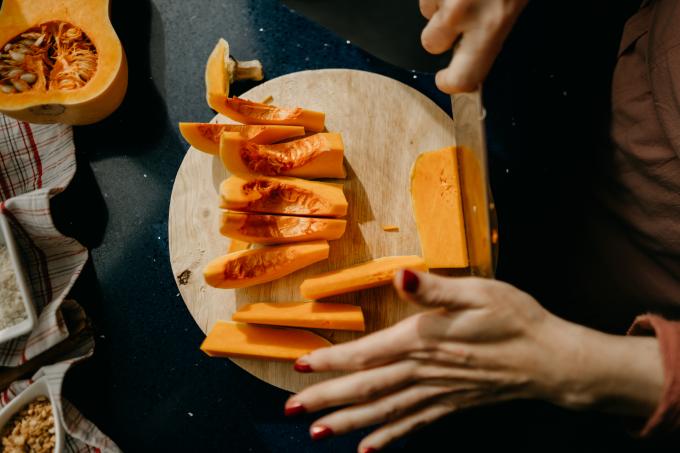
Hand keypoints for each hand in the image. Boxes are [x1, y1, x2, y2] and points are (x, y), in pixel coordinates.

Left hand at [285, 271, 663, 451]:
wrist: (552, 360)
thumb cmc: (515, 319)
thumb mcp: (477, 292)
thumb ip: (434, 289)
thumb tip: (400, 275)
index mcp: (424, 340)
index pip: (367, 354)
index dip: (332, 361)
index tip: (301, 367)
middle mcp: (424, 372)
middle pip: (366, 389)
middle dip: (326, 400)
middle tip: (291, 411)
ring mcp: (437, 393)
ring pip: (383, 412)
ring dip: (348, 423)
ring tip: (316, 433)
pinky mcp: (450, 405)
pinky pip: (412, 426)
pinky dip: (387, 439)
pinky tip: (368, 451)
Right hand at [420, 0, 528, 91]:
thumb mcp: (516, 4)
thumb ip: (493, 33)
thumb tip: (476, 52)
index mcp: (492, 24)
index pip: (461, 77)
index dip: (449, 83)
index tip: (446, 80)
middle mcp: (462, 10)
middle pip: (432, 44)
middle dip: (441, 34)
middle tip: (461, 18)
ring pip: (427, 13)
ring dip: (441, 6)